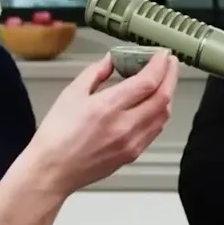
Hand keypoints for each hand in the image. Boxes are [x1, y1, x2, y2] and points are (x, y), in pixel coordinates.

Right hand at [24, 52, 177, 194]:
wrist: (53, 170)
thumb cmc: (57, 133)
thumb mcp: (71, 94)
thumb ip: (96, 73)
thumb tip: (112, 59)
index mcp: (108, 107)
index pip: (147, 82)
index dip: (160, 65)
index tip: (163, 54)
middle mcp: (125, 125)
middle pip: (163, 97)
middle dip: (171, 76)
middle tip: (169, 62)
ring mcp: (133, 142)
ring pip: (163, 115)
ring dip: (167, 94)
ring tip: (163, 80)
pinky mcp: (134, 153)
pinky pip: (156, 129)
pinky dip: (160, 112)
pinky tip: (154, 104)